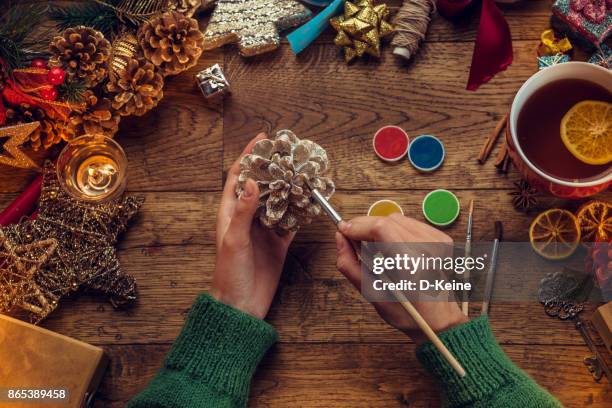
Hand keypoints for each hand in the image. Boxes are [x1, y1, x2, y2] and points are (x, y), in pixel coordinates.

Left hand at [210, 133, 294, 319]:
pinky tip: (310, 201)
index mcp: (230, 213)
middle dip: (274, 166)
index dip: (248, 156)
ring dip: (289, 187)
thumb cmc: (229, 273)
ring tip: (303, 171)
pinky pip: (292, 222)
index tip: (262, 139)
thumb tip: (252, 181)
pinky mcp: (279, 243)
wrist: (240, 305)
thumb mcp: (234, 240)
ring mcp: (264, 229)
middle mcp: (248, 217)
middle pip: (262, 184)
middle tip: (289, 151)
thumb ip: (243, 212)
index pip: (238, 176)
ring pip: (279, 201)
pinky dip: (300, 212)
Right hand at [335, 214, 467, 344]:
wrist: (438, 320)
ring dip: (380, 227)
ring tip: (375, 248)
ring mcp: (437, 242)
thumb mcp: (371, 294)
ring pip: (397, 218)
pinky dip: (395, 230)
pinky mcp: (441, 239)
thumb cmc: (407, 313)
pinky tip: (392, 246)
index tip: (343, 230)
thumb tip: (340, 238)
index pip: (380, 227)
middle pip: (387, 220)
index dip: (358, 226)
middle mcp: (428, 248)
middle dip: (365, 226)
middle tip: (354, 239)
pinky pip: (410, 223)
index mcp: (411, 264)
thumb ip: (349, 264)